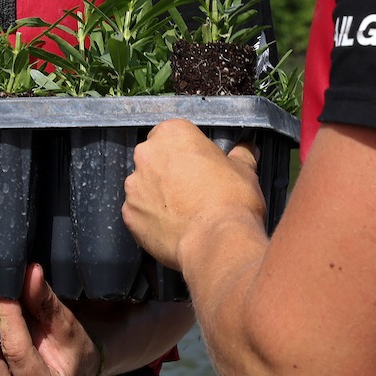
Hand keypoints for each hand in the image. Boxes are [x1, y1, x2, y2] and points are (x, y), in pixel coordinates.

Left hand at [122, 120, 265, 269]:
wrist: (217, 240)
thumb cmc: (231, 202)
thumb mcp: (244, 171)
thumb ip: (240, 156)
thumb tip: (246, 150)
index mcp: (172, 134)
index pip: (172, 135)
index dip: (186, 152)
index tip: (197, 165)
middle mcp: (147, 155)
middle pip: (153, 159)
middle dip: (168, 172)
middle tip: (192, 190)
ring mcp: (134, 185)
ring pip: (144, 187)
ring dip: (158, 196)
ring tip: (184, 212)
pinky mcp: (129, 214)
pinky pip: (138, 213)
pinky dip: (152, 219)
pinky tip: (173, 227)